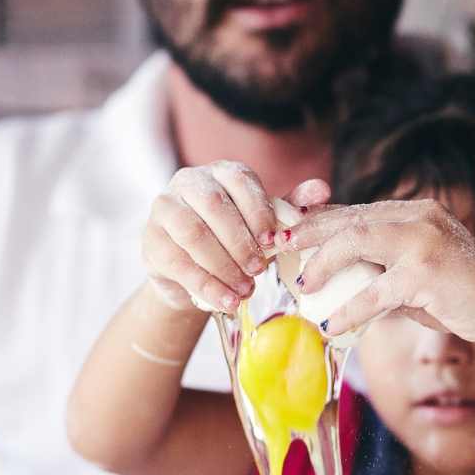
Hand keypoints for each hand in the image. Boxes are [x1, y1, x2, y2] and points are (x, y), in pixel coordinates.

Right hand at [142, 161, 329, 312]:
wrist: (196, 273)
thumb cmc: (237, 241)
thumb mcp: (266, 226)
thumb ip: (291, 209)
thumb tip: (322, 190)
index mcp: (221, 172)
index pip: (239, 180)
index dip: (258, 210)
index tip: (274, 240)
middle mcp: (189, 182)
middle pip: (213, 205)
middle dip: (240, 241)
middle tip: (260, 269)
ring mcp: (164, 209)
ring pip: (192, 232)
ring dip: (223, 264)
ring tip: (245, 290)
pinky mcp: (151, 241)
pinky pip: (177, 262)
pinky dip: (206, 285)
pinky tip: (226, 301)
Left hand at [283, 200, 474, 342]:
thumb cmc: (460, 297)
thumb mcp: (417, 275)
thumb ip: (383, 269)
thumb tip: (338, 283)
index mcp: (416, 212)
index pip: (357, 211)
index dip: (319, 221)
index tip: (289, 234)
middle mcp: (419, 217)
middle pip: (350, 218)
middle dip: (309, 233)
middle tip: (279, 248)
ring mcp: (424, 242)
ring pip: (357, 242)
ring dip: (323, 262)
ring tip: (303, 285)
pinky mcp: (427, 273)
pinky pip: (375, 291)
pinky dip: (350, 309)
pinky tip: (332, 326)